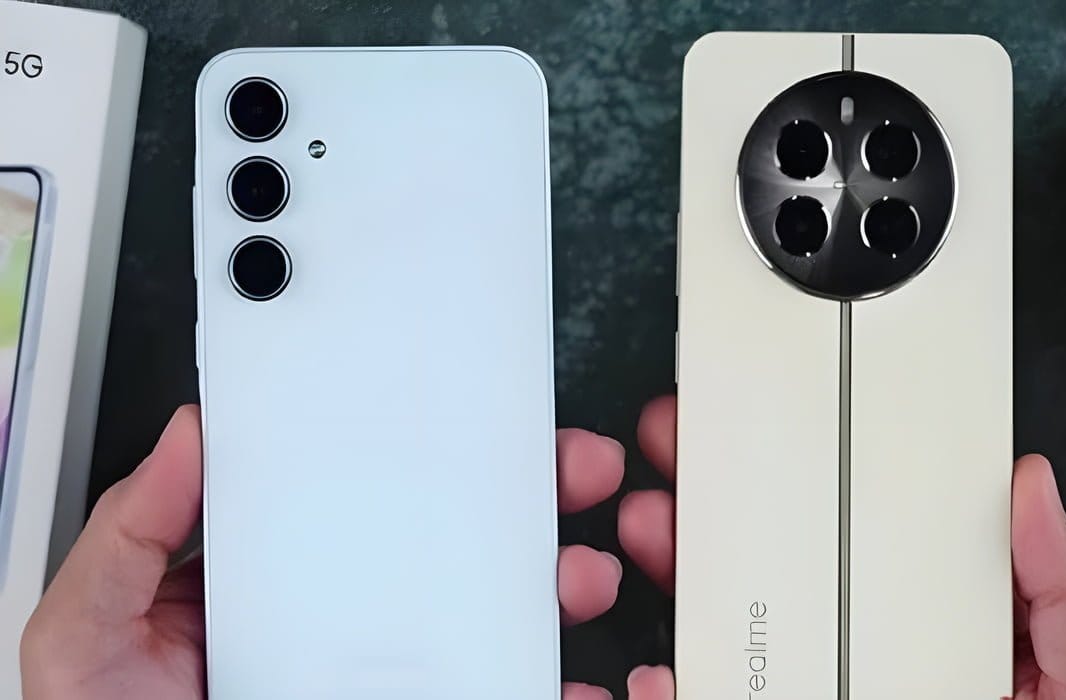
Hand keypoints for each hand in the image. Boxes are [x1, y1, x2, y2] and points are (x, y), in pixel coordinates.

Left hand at [20, 405, 630, 699]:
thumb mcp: (92, 631)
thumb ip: (131, 533)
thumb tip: (188, 434)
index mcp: (281, 577)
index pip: (366, 496)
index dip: (430, 451)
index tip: (482, 417)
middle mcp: (346, 620)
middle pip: (455, 545)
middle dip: (527, 502)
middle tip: (569, 470)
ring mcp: (388, 674)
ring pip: (493, 617)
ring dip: (555, 584)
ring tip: (577, 576)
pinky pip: (501, 686)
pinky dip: (550, 682)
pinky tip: (570, 681)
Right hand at [616, 396, 1065, 699]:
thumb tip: (1031, 485)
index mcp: (932, 622)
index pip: (860, 537)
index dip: (806, 476)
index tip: (763, 427)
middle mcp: (864, 656)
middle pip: (774, 570)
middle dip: (713, 506)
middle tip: (677, 449)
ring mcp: (817, 689)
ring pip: (732, 633)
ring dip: (679, 573)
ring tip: (657, 526)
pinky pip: (717, 696)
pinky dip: (672, 687)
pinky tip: (660, 670)